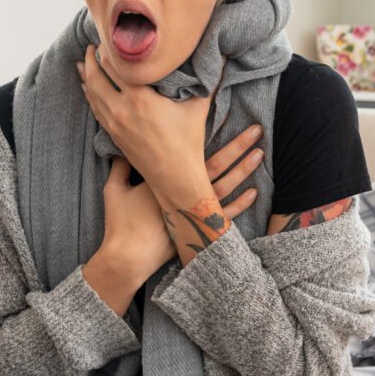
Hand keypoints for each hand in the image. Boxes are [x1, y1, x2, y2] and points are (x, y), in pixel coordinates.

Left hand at [78, 44, 212, 198]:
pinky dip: (89, 94)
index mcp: (140, 98)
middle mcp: (121, 109)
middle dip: (93, 57)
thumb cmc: (189, 142)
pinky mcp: (112, 135)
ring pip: (91, 93)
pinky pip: (94, 109)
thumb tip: (223, 52)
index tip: (110, 36)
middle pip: (96, 75)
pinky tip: (86, 87)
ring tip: (84, 60)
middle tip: (93, 43)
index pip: (115, 64)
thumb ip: (209, 77)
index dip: (109, 47)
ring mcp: (114, 124)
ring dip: (86, 74)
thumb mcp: (199, 107)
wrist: (175, 178)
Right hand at [98, 124, 266, 282]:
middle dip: (238, 146)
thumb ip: (120, 166)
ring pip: (226, 186)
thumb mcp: (115, 189)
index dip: (212, 135)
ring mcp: (194, 212)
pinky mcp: (198, 230)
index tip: (225, 117)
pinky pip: (225, 215)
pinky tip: (254, 192)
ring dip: (244, 170)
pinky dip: (241, 204)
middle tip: (256, 130)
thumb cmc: (120, 223)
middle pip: (217, 165)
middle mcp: (185, 192)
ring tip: (259, 153)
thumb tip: (121, 149)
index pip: (195, 152)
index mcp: (166, 178)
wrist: (127, 257)